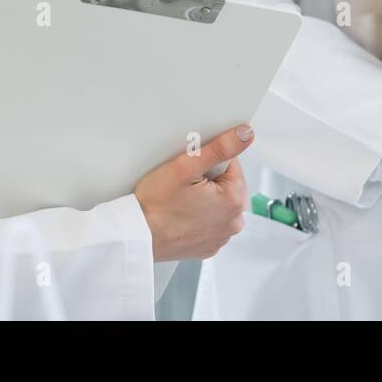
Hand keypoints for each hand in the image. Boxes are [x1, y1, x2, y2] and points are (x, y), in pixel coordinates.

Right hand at [134, 125, 252, 261]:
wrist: (136, 236)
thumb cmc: (156, 205)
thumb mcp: (186, 166)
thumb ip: (220, 148)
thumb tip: (245, 135)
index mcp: (235, 200)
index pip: (232, 164)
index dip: (209, 161)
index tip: (191, 170)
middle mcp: (233, 222)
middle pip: (227, 184)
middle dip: (208, 179)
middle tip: (183, 185)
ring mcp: (221, 237)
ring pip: (219, 203)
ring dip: (204, 198)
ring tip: (180, 200)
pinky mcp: (209, 246)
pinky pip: (210, 222)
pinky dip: (199, 216)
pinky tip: (180, 214)